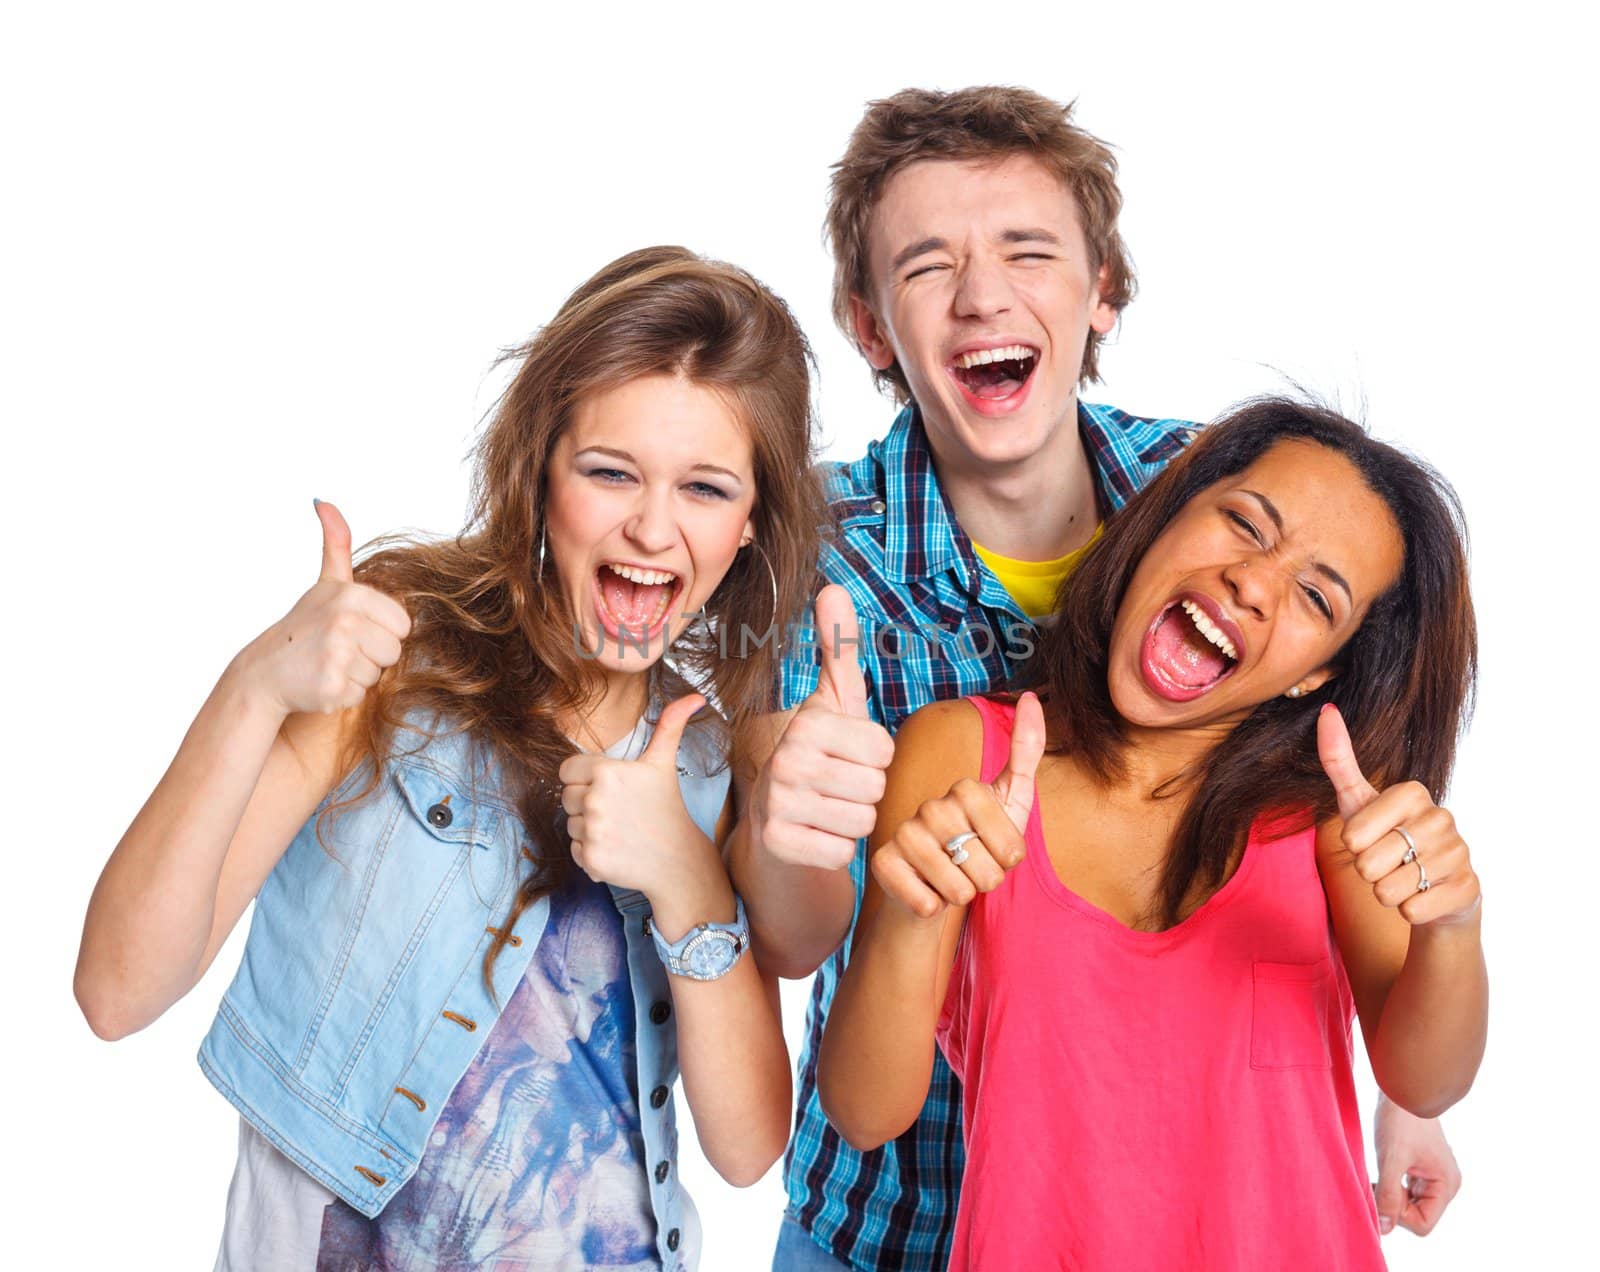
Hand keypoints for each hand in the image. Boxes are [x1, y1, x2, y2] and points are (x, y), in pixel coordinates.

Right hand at [238, 500, 411, 715]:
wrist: (264, 672)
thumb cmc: (304, 626)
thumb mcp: (325, 583)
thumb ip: (335, 544)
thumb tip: (323, 500)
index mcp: (352, 595)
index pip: (403, 625)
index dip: (381, 631)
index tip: (351, 628)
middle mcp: (344, 622)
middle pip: (394, 651)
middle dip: (371, 655)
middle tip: (337, 648)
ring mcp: (337, 656)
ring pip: (379, 675)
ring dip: (356, 675)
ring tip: (326, 663)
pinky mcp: (331, 688)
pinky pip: (361, 695)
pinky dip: (343, 694)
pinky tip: (320, 681)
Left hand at [560, 694, 718, 901]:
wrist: (678, 860)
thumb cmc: (667, 807)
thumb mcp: (664, 763)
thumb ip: (670, 725)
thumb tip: (695, 697)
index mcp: (606, 772)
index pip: (567, 770)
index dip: (585, 778)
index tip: (610, 788)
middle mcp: (594, 800)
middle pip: (566, 797)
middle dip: (587, 803)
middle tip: (619, 811)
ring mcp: (592, 832)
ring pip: (570, 824)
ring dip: (588, 828)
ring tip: (619, 830)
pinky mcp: (590, 859)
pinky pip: (574, 849)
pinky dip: (591, 852)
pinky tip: (616, 849)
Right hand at [750, 585, 894, 869]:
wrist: (775, 822)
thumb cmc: (818, 756)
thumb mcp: (835, 703)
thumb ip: (839, 648)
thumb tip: (834, 586)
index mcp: (808, 722)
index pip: (884, 749)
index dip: (875, 758)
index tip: (846, 756)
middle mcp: (786, 759)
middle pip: (876, 786)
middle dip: (866, 792)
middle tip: (838, 787)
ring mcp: (779, 803)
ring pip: (862, 820)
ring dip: (853, 821)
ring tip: (827, 809)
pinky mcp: (779, 843)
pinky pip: (843, 852)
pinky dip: (835, 849)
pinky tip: (815, 835)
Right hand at [871, 692, 1045, 917]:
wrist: (930, 885)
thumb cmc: (976, 845)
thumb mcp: (1010, 801)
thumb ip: (1026, 752)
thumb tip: (1030, 696)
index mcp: (965, 789)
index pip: (1011, 848)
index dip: (1009, 861)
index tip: (996, 851)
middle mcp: (931, 806)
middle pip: (987, 871)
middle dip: (986, 882)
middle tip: (970, 869)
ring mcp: (904, 834)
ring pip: (958, 890)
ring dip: (960, 896)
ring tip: (948, 880)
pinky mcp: (883, 864)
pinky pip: (928, 904)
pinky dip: (933, 909)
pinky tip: (924, 893)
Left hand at [1318, 704, 1480, 925]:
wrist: (1434, 887)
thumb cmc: (1388, 839)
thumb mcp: (1357, 803)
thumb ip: (1338, 761)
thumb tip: (1326, 712)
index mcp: (1413, 793)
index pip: (1352, 835)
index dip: (1354, 846)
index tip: (1372, 838)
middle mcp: (1442, 817)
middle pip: (1368, 865)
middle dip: (1369, 873)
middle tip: (1389, 863)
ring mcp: (1459, 853)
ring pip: (1388, 891)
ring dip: (1388, 893)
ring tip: (1407, 878)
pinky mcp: (1469, 889)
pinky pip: (1412, 911)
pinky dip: (1408, 910)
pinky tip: (1424, 896)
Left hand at [1373, 1095, 1461, 1235]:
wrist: (1402, 1089)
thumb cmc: (1400, 1120)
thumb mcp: (1391, 1158)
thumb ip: (1388, 1195)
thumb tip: (1384, 1229)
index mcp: (1445, 1185)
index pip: (1422, 1224)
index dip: (1398, 1215)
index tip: (1382, 1191)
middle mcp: (1444, 1185)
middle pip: (1416, 1216)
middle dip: (1394, 1204)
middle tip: (1377, 1181)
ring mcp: (1433, 1177)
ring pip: (1410, 1205)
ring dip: (1391, 1195)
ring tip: (1378, 1174)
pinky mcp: (1421, 1169)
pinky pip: (1406, 1191)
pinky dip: (1391, 1186)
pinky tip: (1381, 1171)